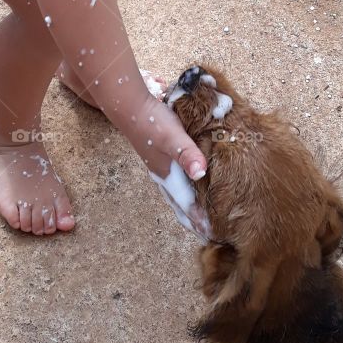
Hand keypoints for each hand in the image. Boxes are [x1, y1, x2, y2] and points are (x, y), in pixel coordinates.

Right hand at [109, 90, 211, 238]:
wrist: (131, 107)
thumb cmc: (153, 122)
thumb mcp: (172, 136)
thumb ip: (186, 153)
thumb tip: (200, 173)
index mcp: (166, 174)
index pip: (185, 202)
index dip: (198, 217)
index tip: (211, 232)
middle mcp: (162, 175)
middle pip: (178, 203)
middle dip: (191, 220)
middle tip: (205, 235)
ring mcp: (158, 167)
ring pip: (173, 195)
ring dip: (185, 209)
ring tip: (195, 220)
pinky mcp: (158, 158)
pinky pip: (172, 184)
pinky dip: (180, 195)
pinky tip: (184, 189)